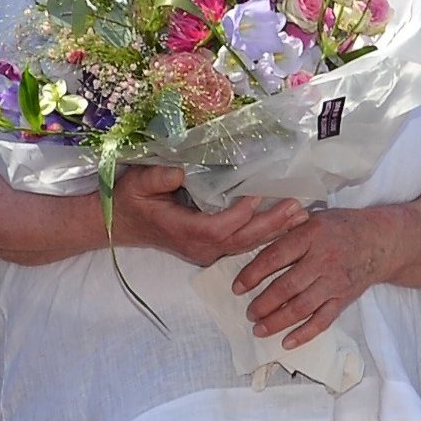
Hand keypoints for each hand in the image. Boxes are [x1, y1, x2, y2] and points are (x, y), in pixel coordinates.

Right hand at [100, 166, 305, 268]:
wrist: (120, 224)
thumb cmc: (129, 200)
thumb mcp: (138, 183)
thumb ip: (159, 178)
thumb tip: (181, 171)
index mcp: (185, 232)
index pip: (220, 226)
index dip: (242, 212)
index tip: (260, 192)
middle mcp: (200, 247)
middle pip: (243, 239)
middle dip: (272, 224)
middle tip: (297, 206)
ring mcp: (207, 250)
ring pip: (247, 244)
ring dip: (275, 230)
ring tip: (301, 215)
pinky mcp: (211, 247)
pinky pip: (243, 243)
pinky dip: (265, 233)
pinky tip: (285, 222)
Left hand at [231, 207, 392, 347]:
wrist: (380, 241)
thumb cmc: (341, 227)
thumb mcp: (315, 218)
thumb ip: (288, 229)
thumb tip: (254, 239)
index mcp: (311, 236)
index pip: (275, 257)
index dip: (253, 274)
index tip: (237, 287)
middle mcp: (323, 260)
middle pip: (287, 287)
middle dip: (263, 304)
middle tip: (248, 313)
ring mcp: (334, 283)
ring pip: (302, 307)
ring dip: (277, 321)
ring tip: (258, 329)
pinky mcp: (343, 300)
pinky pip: (322, 321)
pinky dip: (304, 334)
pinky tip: (286, 342)